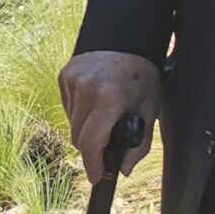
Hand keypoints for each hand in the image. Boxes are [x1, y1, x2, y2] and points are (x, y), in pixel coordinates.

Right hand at [59, 50, 160, 183]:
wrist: (126, 36)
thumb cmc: (141, 72)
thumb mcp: (150, 108)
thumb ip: (139, 144)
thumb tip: (123, 169)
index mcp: (109, 98)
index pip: (90, 143)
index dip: (93, 165)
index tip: (97, 177)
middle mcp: (86, 88)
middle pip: (78, 138)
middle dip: (92, 148)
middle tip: (108, 142)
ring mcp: (72, 80)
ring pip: (71, 124)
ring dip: (85, 128)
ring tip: (105, 113)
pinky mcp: (64, 76)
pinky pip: (67, 107)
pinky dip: (79, 112)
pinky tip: (95, 100)